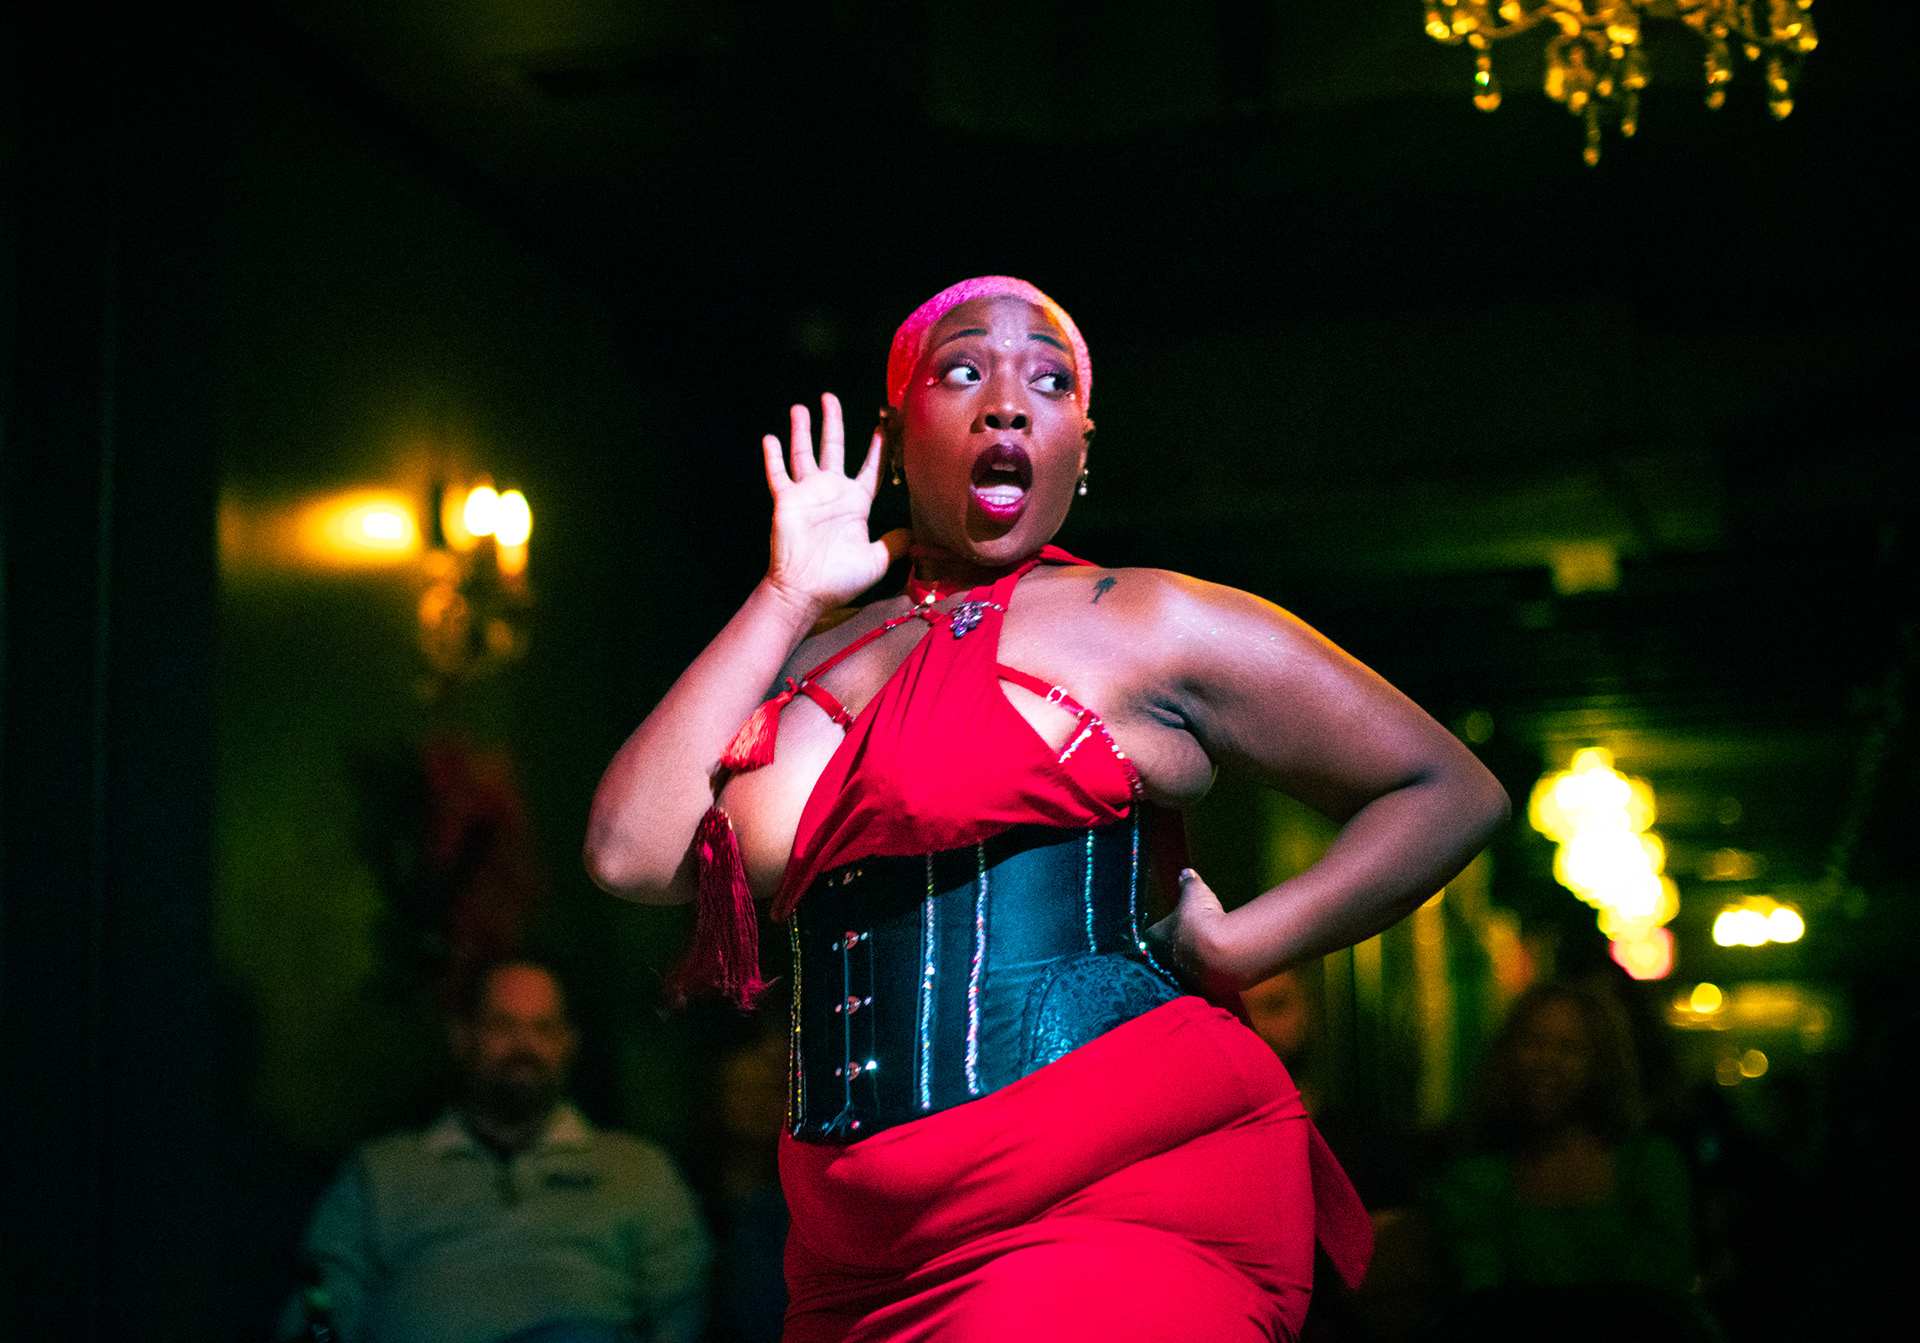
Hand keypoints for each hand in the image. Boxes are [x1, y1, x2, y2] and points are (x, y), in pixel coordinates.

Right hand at [763, 393, 909, 614]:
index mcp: (855, 504)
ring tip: (800, 407)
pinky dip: (774, 456)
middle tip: (830, 398)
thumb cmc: (840, 580)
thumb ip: (895, 544)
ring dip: (801, 430)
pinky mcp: (786, 500)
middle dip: (832, 423)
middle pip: (833, 448)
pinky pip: (778, 474)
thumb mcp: (876, 561)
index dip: (877, 448)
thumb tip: (916, 533)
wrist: (806, 591)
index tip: (883, 426)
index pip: (869, 469)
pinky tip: (770, 437)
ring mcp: (807, 494)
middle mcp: (831, 493)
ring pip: (803, 454)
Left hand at [1144, 868, 1252, 1007]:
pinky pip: (1200, 983)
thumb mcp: (1196, 893)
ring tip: (1206, 954)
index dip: (1160, 931)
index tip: (1170, 927)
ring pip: (1181, 971)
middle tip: (1189, 941)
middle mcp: (1162, 962)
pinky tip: (1218, 968)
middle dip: (1175, 949)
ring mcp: (1180, 978)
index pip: (1150, 936)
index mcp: (1155, 939)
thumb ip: (1188, 883)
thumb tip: (1185, 873)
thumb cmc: (1202, 919)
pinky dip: (1207, 976)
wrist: (1224, 952)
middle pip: (1164, 956)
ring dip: (1191, 964)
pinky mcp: (1200, 990)